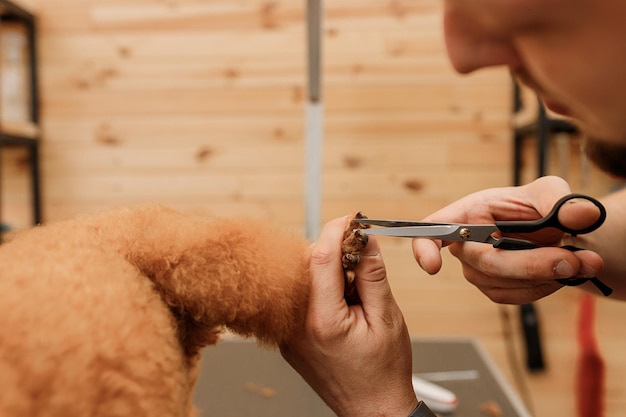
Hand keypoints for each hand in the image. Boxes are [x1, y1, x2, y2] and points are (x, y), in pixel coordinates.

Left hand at [280, 216, 416, 416]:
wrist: (372, 410)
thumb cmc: (383, 372)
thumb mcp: (388, 318)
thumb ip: (373, 276)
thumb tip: (366, 240)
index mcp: (323, 320)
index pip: (320, 257)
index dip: (336, 230)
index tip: (352, 220)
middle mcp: (297, 326)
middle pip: (304, 264)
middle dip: (332, 250)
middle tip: (359, 254)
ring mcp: (289, 333)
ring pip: (300, 280)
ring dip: (325, 269)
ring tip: (353, 286)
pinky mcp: (288, 338)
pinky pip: (298, 299)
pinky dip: (318, 288)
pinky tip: (340, 299)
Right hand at [413, 176, 603, 303]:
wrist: (558, 233)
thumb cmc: (541, 206)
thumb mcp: (552, 192)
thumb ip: (562, 201)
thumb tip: (580, 214)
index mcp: (470, 212)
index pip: (434, 229)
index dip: (424, 248)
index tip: (432, 267)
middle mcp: (467, 243)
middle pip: (485, 262)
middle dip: (532, 263)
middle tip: (575, 260)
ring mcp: (478, 269)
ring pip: (503, 283)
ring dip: (546, 276)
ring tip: (583, 261)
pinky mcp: (494, 288)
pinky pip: (515, 297)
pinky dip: (544, 287)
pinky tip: (562, 273)